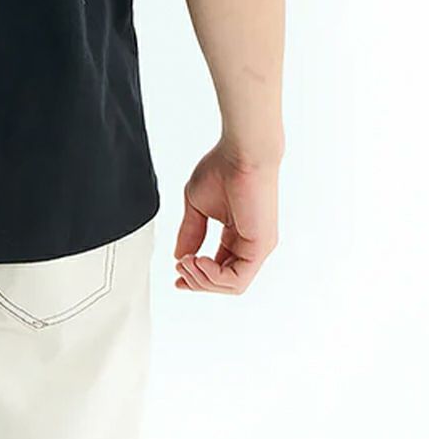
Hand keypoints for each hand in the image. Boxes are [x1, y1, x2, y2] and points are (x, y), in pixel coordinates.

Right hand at [174, 144, 279, 294]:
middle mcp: (249, 244)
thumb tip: (179, 256)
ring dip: (203, 280)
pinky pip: (237, 278)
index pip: (219, 268)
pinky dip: (213, 277)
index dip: (196, 277)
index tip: (177, 276)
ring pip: (231, 285)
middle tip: (179, 266)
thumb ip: (190, 233)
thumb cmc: (222, 169)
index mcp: (236, 235)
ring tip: (187, 262)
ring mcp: (258, 247)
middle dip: (196, 280)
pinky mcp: (261, 246)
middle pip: (224, 282)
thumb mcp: (196, 207)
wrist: (241, 153)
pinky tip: (199, 260)